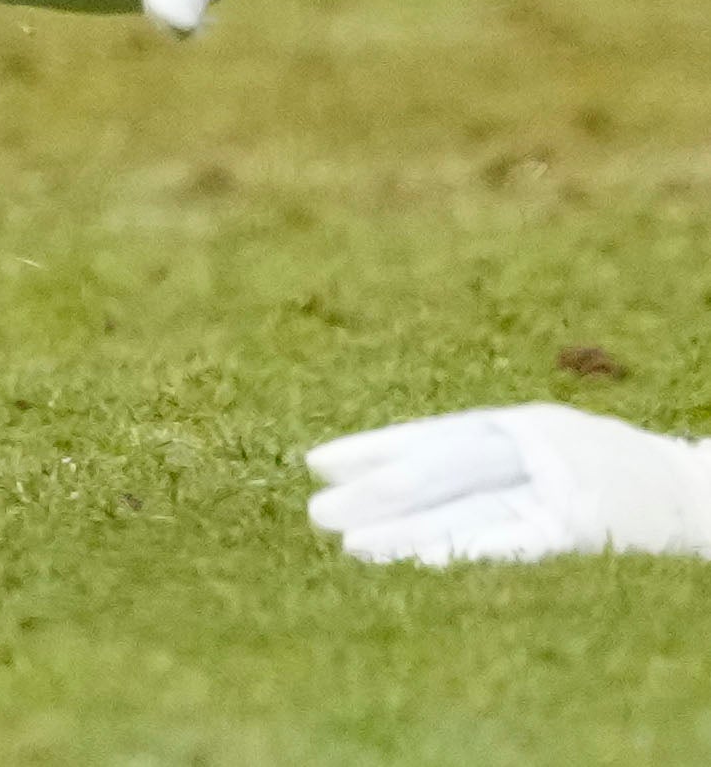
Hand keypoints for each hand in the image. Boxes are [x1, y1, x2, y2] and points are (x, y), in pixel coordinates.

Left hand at [307, 407, 710, 565]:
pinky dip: (471, 550)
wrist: (695, 492)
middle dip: (377, 492)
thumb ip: (483, 456)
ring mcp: (560, 486)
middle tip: (317, 512)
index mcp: (518, 422)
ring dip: (408, 530)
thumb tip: (395, 475)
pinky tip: (425, 564)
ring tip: (353, 548)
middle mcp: (533, 447)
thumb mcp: (545, 444)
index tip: (315, 463)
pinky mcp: (584, 528)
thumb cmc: (608, 470)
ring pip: (470, 508)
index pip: (432, 435)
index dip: (372, 448)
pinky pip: (518, 540)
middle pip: (442, 469)